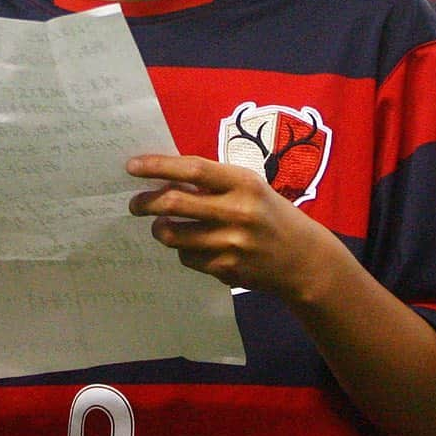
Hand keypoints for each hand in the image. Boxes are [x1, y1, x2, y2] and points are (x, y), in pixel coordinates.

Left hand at [126, 154, 329, 299]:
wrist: (303, 258)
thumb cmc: (271, 214)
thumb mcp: (250, 189)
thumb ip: (214, 184)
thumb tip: (164, 180)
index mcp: (244, 183)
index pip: (192, 169)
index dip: (158, 166)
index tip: (132, 166)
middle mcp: (238, 211)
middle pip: (175, 204)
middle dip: (146, 203)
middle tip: (134, 204)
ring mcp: (232, 244)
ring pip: (175, 236)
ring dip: (160, 229)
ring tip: (161, 226)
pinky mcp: (227, 269)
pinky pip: (188, 258)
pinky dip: (183, 250)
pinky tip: (193, 245)